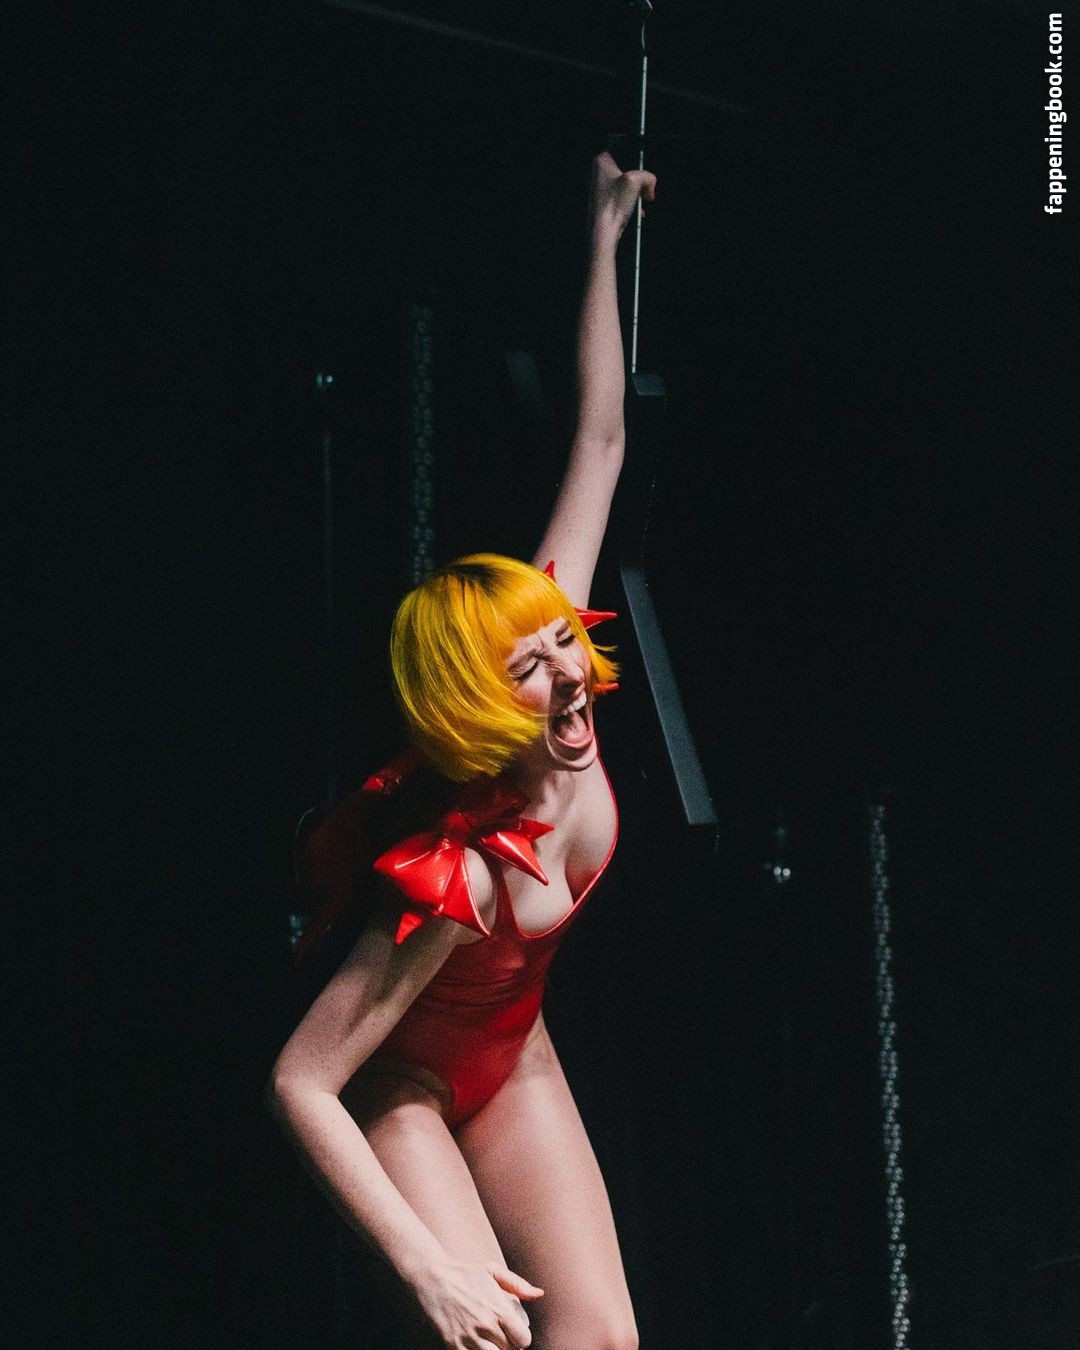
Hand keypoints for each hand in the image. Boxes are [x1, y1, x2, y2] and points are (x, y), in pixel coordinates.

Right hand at [412, 1257, 543, 1348]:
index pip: (523, 1340)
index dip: (521, 1339)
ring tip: (489, 1341)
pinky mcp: (453, 1346)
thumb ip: (518, 1284)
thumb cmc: (463, 1273)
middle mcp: (485, 1326)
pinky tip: (475, 1345)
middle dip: (507, 1345)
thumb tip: (539, 1294)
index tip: (515, 1334)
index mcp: (498, 1308)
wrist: (430, 1277)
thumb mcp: (492, 1270)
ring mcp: (468, 1338)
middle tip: (500, 1336)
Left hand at [588, 150, 656, 244]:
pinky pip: (619, 197)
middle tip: (647, 188)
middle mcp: (596, 173)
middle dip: (638, 179)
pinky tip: (637, 211)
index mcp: (601, 161)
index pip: (623, 150)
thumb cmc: (614, 205)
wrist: (602, 232)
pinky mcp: (601, 202)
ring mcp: (598, 188)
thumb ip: (648, 176)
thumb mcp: (636, 181)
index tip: (643, 171)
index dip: (636, 158)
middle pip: (625, 168)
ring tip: (644, 200)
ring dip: (636, 191)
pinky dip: (629, 202)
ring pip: (623, 184)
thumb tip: (651, 183)